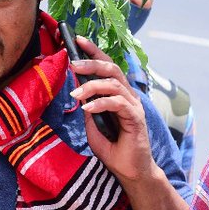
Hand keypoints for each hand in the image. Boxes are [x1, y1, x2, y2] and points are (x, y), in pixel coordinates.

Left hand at [70, 36, 156, 184]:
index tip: (77, 39)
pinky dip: (101, 103)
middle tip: (72, 63)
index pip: (107, 66)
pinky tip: (88, 108)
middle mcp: (128, 95)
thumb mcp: (92, 121)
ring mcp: (133, 106)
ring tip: (76, 95)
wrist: (128, 170)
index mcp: (118, 93)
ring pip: (114, 84)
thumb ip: (88, 103)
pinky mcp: (136, 119)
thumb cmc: (111, 146)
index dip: (94, 51)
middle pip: (112, 69)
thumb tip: (77, 88)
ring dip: (91, 86)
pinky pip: (118, 103)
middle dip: (91, 62)